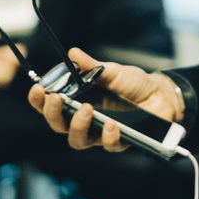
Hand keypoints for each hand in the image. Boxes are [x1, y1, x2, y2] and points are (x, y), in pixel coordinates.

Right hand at [27, 47, 182, 152]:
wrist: (161, 94)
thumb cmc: (132, 83)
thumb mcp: (111, 70)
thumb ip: (91, 65)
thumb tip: (73, 53)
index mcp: (77, 101)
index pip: (50, 105)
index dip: (39, 101)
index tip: (38, 89)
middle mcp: (84, 119)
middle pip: (58, 125)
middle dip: (53, 113)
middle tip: (57, 99)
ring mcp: (99, 132)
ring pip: (78, 140)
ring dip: (77, 126)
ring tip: (86, 109)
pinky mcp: (118, 141)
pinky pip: (107, 145)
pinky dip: (107, 136)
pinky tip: (112, 123)